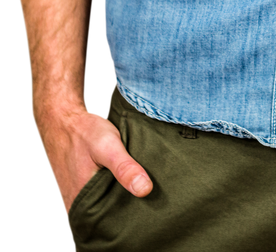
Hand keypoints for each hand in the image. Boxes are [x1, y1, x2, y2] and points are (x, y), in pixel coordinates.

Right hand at [33, 107, 153, 215]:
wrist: (63, 119)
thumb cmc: (84, 131)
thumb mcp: (108, 145)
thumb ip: (124, 168)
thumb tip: (145, 190)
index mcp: (81, 201)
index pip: (107, 223)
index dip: (127, 218)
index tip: (146, 208)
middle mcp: (74, 204)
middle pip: (104, 215)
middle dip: (124, 208)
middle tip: (145, 196)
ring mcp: (73, 196)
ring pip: (100, 205)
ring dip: (116, 198)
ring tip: (136, 188)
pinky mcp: (76, 186)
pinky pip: (95, 195)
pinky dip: (108, 189)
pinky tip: (121, 180)